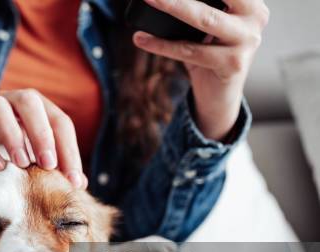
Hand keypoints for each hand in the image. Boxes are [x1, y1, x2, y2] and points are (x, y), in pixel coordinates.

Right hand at [0, 89, 86, 187]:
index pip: (59, 121)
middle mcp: (10, 100)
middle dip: (41, 132)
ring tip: (22, 164)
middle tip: (48, 164)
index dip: (69, 149)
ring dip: (12, 135)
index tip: (72, 180)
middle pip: (29, 101)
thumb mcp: (34, 158)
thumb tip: (80, 185)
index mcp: (35, 107)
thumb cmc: (8, 154)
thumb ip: (56, 167)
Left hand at [133, 0, 268, 139]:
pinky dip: (161, 44)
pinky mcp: (232, 64)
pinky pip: (189, 51)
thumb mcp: (207, 24)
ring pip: (204, 20)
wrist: (219, 96)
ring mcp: (247, 42)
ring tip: (149, 0)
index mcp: (250, 4)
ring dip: (172, 8)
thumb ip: (197, 8)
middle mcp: (255, 18)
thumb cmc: (210, 53)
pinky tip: (142, 39)